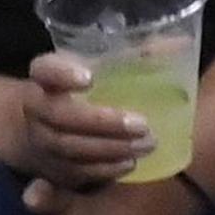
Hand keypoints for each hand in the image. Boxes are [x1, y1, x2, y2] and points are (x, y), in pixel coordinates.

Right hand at [20, 53, 155, 186]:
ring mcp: (40, 142)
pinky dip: (103, 169)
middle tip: (142, 123)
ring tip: (147, 144)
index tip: (90, 78)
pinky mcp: (51, 168)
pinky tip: (129, 163)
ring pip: (68, 147)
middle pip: (59, 116)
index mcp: (45, 78)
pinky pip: (74, 171)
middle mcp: (36, 109)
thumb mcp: (96, 69)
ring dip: (110, 148)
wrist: (39, 130)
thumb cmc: (80, 93)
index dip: (62, 74)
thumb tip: (178, 43)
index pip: (45, 71)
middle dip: (101, 122)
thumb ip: (132, 57)